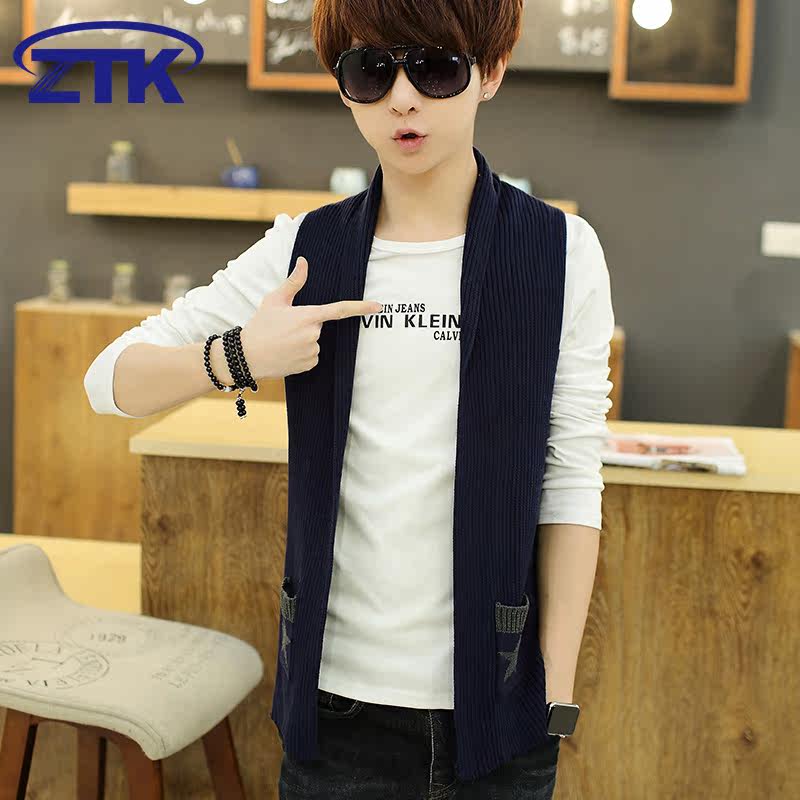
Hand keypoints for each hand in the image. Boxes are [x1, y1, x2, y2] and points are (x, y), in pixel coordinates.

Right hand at [241, 255, 381, 379]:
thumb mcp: (274, 300)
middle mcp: (313, 334)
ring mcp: (312, 351)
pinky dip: (301, 355)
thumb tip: (304, 261)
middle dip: (306, 325)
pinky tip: (285, 353)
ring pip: (315, 342)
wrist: (246, 356)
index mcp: (307, 315)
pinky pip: (312, 356)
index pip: (340, 310)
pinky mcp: (309, 365)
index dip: (361, 308)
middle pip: (319, 326)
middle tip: (284, 328)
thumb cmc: (260, 325)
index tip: (378, 306)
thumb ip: (294, 281)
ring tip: (282, 341)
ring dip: (303, 341)